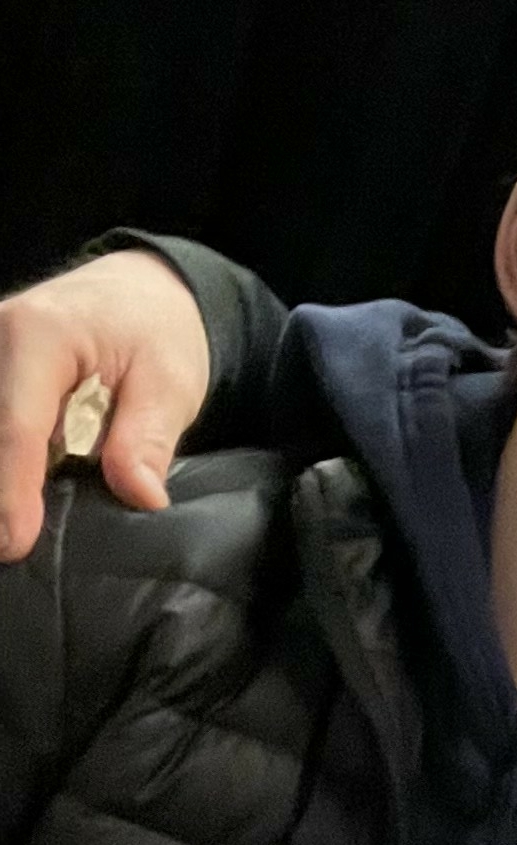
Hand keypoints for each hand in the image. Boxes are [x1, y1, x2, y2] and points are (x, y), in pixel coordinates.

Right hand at [0, 248, 209, 563]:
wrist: (143, 293)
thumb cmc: (158, 333)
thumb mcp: (171, 382)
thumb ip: (148, 438)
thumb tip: (140, 495)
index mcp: (38, 335)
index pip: (17, 426)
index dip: (13, 491)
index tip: (14, 543)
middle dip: (1, 494)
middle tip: (12, 550)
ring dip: (6, 481)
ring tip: (17, 533)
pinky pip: (0, 432)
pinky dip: (10, 468)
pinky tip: (20, 508)